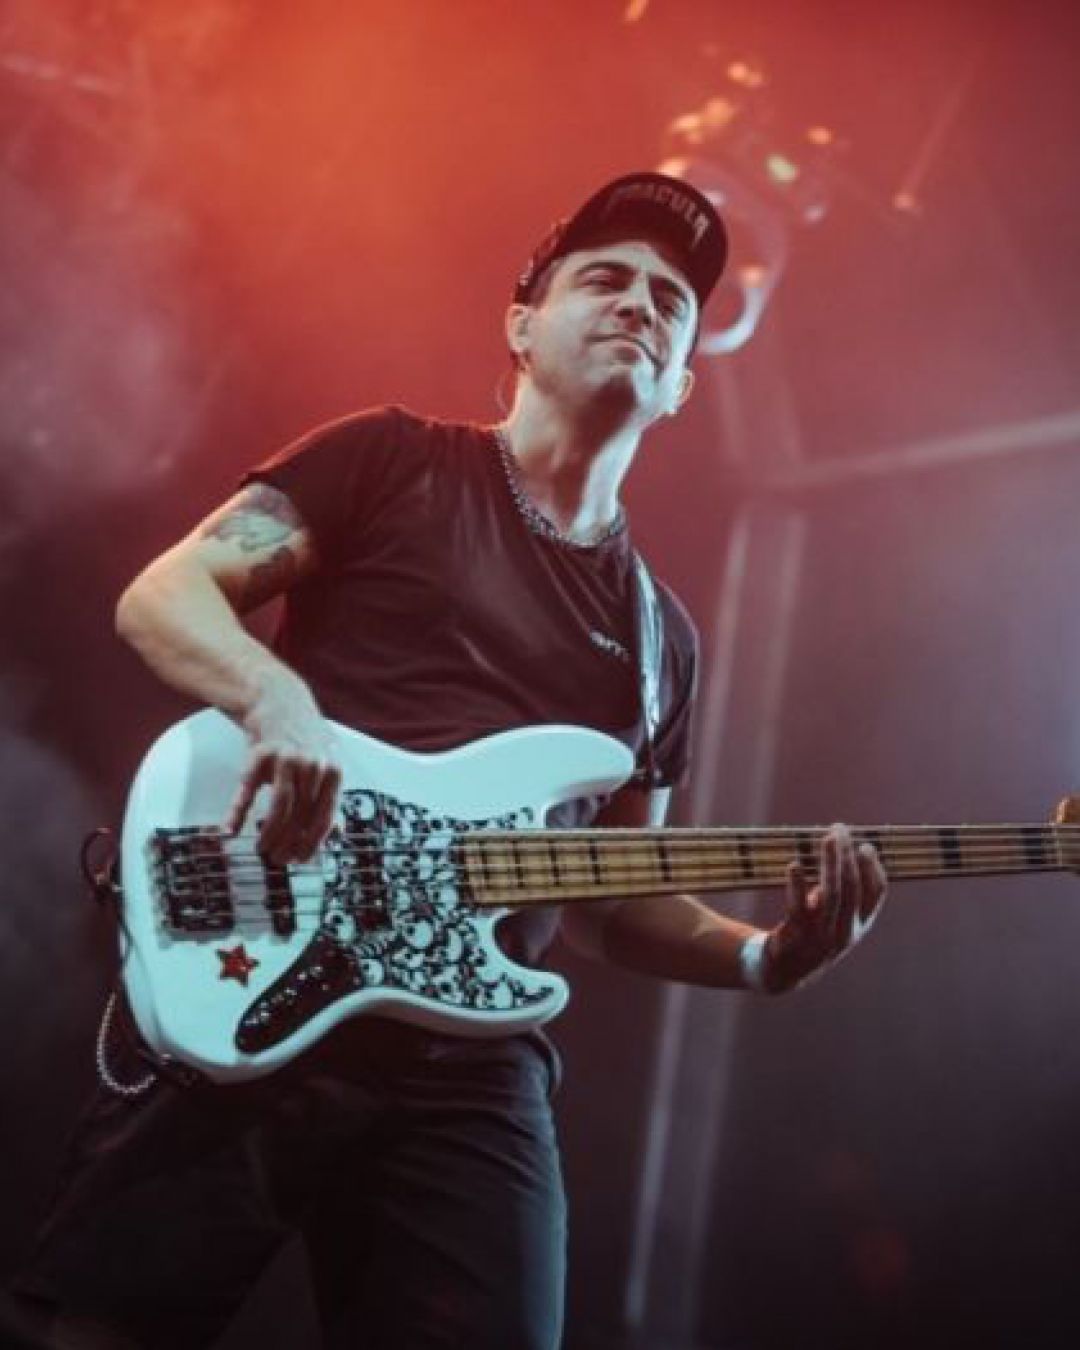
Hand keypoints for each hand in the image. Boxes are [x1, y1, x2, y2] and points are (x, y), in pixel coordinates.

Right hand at [225, 680, 341, 864]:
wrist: (278, 700)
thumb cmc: (304, 736)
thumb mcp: (327, 763)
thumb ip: (330, 796)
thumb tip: (335, 833)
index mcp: (333, 772)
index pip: (325, 818)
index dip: (312, 843)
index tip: (301, 859)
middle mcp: (313, 766)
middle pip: (301, 816)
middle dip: (289, 844)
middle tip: (278, 859)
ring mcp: (286, 759)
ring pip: (280, 808)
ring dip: (270, 834)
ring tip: (262, 849)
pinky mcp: (259, 754)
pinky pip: (248, 791)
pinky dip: (237, 813)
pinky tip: (229, 829)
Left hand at [763, 824, 886, 992]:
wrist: (784, 973)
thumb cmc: (812, 934)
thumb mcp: (834, 916)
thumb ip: (842, 891)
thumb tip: (842, 852)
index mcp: (859, 926)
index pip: (876, 894)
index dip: (873, 868)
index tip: (865, 845)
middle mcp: (845, 932)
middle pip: (852, 888)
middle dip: (848, 856)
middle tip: (840, 829)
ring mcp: (821, 937)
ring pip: (830, 894)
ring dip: (830, 863)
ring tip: (828, 838)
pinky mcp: (796, 938)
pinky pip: (798, 908)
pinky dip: (797, 885)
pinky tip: (794, 865)